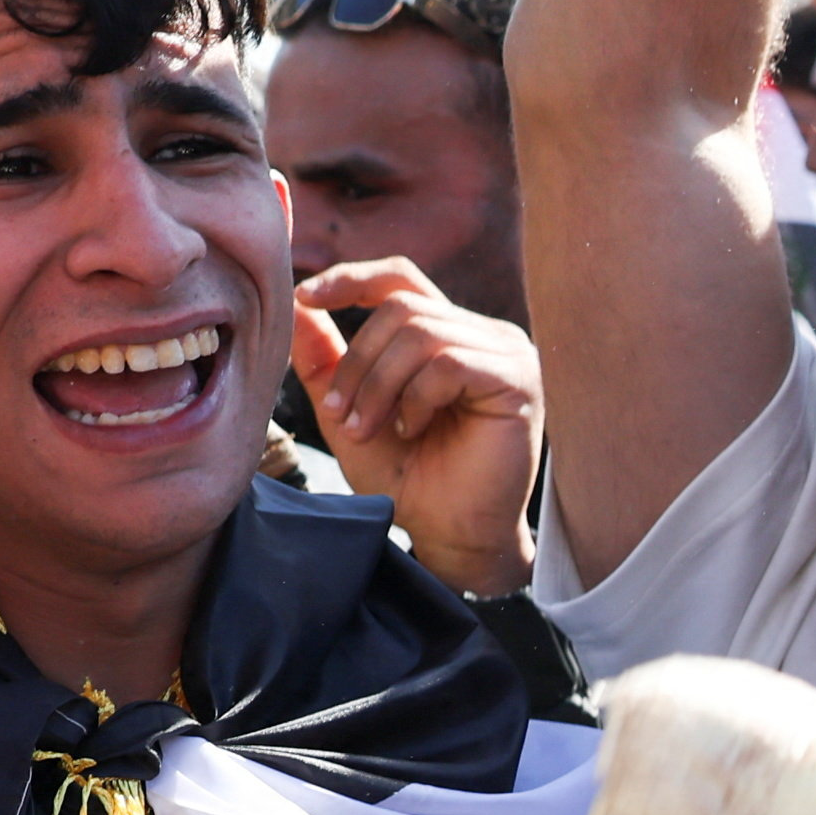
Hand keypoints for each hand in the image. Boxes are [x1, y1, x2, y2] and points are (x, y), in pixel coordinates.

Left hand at [292, 258, 540, 592]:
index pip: (400, 279)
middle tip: (341, 414)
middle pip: (401, 306)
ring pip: (420, 333)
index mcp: (449, 334)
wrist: (450, 535)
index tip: (305, 298)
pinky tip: (411, 431)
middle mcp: (483, 334)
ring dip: (379, 385)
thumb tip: (298, 304)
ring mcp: (506, 353)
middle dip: (358, 361)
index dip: (351, 279)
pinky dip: (415, 399)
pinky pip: (449, 364)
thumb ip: (326, 358)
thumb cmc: (410, 480)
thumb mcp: (350, 410)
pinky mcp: (518, 380)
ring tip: (371, 430)